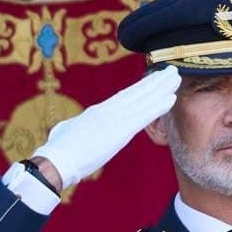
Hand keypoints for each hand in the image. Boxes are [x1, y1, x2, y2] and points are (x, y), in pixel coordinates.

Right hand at [33, 65, 180, 188]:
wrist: (56, 160)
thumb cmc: (57, 150)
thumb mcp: (67, 131)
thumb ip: (75, 127)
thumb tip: (72, 127)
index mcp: (97, 112)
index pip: (123, 97)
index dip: (140, 88)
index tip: (152, 80)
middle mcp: (108, 111)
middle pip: (136, 93)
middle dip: (154, 82)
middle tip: (170, 71)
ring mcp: (114, 119)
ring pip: (143, 100)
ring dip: (161, 89)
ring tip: (176, 78)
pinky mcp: (119, 131)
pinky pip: (144, 116)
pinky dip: (158, 106)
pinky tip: (171, 98)